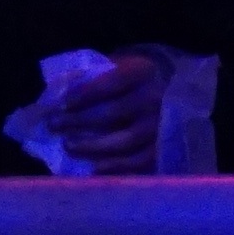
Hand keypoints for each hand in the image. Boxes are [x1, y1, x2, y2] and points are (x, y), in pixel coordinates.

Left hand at [42, 50, 169, 174]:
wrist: (180, 96)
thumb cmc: (140, 80)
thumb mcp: (122, 66)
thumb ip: (97, 74)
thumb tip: (62, 88)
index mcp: (144, 72)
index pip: (111, 83)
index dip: (84, 95)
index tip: (61, 105)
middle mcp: (157, 99)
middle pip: (114, 113)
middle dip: (80, 121)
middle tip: (54, 125)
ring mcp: (164, 126)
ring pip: (126, 141)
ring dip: (93, 146)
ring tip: (69, 146)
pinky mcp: (167, 150)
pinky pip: (140, 163)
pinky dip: (116, 167)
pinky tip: (94, 168)